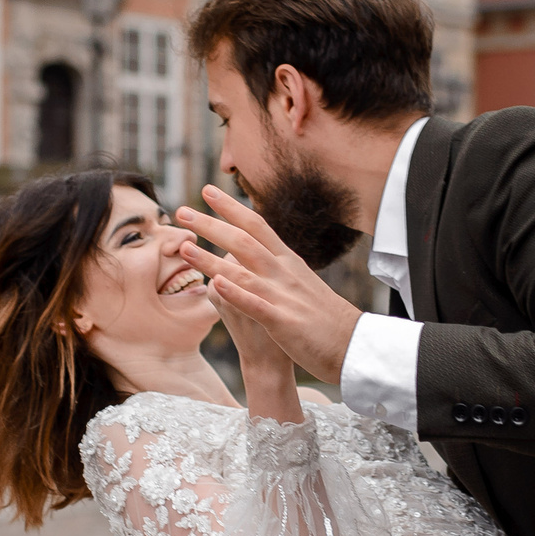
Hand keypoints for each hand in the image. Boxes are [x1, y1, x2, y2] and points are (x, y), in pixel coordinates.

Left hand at [174, 186, 363, 384]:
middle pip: (243, 241)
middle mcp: (284, 272)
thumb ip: (276, 270)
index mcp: (288, 261)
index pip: (256, 225)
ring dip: (210, 258)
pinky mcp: (283, 321)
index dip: (231, 207)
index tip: (208, 190)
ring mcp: (283, 295)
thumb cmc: (324, 318)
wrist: (352, 345)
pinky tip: (217, 283)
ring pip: (242, 270)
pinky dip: (237, 292)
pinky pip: (256, 303)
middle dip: (211, 225)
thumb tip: (253, 258)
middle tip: (182, 211)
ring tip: (184, 246)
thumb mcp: (300, 284)